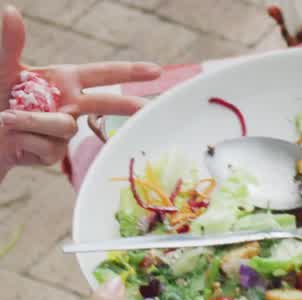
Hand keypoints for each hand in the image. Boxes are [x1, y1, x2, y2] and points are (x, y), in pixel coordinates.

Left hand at [0, 6, 159, 176]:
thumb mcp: (2, 67)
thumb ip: (10, 43)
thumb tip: (10, 10)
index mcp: (63, 81)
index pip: (102, 74)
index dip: (130, 71)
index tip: (156, 71)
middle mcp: (68, 105)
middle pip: (105, 104)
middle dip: (126, 105)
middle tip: (146, 107)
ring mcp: (62, 130)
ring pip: (63, 126)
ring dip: (33, 121)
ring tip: (6, 119)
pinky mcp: (53, 153)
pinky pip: (49, 146)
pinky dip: (26, 140)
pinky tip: (14, 139)